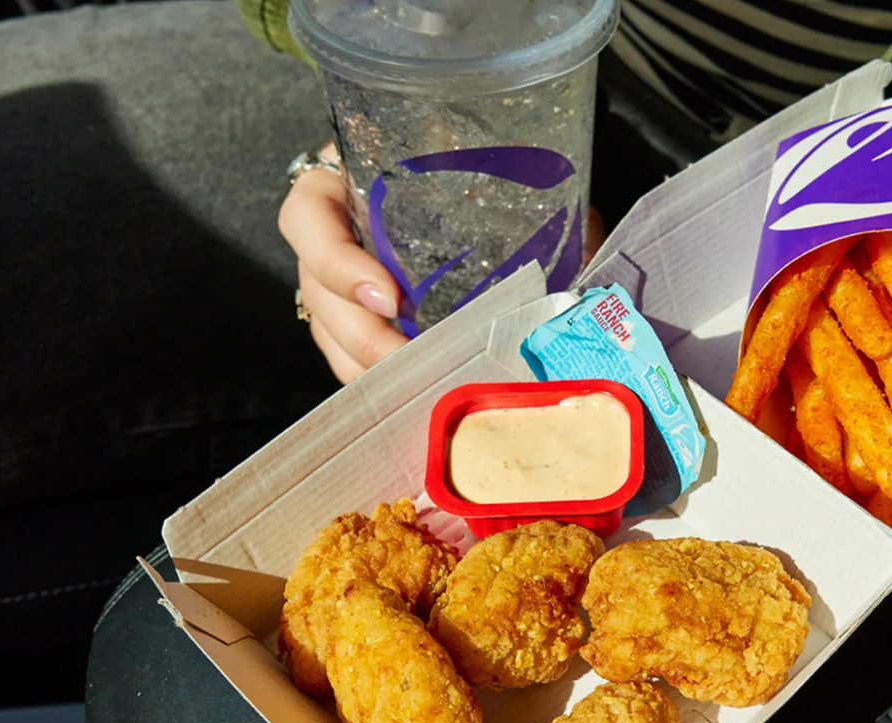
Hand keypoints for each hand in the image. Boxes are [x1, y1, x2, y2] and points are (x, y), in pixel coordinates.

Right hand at [280, 143, 608, 383]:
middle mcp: (331, 232)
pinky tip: (417, 394)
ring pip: (331, 333)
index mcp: (344, 181)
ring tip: (420, 389)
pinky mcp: (359, 316)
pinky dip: (383, 377)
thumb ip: (519, 195)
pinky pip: (352, 353)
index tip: (390, 297)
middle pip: (317, 294)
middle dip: (364, 338)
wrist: (476, 164)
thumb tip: (584, 256)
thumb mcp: (490, 163)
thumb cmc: (474, 159)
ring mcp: (338, 279)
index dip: (336, 262)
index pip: (306, 218)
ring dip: (370, 366)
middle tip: (415, 364)